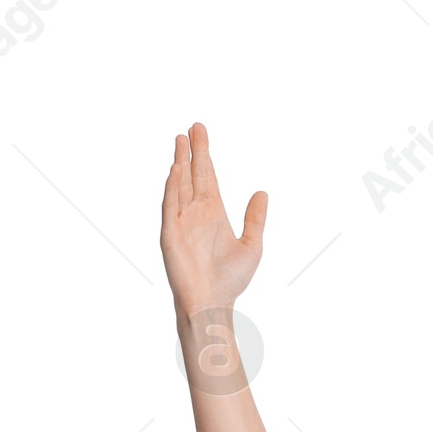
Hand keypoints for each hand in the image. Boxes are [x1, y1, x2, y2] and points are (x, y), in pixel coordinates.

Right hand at [161, 122, 266, 315]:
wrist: (212, 303)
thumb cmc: (230, 281)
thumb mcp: (252, 246)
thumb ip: (255, 219)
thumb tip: (262, 193)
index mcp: (214, 213)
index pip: (208, 176)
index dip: (205, 154)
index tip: (201, 133)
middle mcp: (196, 213)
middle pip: (193, 174)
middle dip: (193, 151)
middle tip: (192, 128)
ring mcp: (181, 221)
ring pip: (180, 184)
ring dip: (180, 163)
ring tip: (180, 140)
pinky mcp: (170, 234)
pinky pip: (170, 205)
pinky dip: (172, 187)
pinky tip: (176, 169)